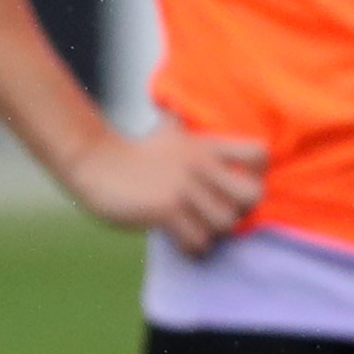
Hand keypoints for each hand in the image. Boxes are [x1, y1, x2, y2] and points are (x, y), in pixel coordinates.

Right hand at [60, 118, 266, 254]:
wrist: (93, 163)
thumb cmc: (131, 154)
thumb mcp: (165, 131)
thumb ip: (182, 126)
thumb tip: (174, 106)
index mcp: (205, 145)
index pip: (259, 154)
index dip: (256, 174)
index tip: (235, 185)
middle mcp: (200, 165)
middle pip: (253, 195)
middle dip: (242, 211)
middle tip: (221, 214)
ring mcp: (184, 188)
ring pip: (226, 223)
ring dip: (213, 232)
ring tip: (196, 230)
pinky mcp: (166, 209)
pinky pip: (198, 240)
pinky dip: (192, 247)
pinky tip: (179, 240)